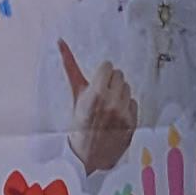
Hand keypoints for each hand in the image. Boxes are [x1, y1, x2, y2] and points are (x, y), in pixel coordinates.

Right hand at [56, 40, 139, 176]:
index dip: (102, 74)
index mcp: (96, 93)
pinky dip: (126, 106)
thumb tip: (60, 41)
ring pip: (128, 88)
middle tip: (102, 95)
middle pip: (119, 75)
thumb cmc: (79, 121)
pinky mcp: (133, 123)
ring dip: (119, 94)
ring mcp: (124, 114)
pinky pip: (134, 102)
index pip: (109, 66)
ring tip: (109, 105)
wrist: (87, 153)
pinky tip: (116, 114)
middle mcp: (112, 103)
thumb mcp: (75, 92)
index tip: (97, 83)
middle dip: (111, 82)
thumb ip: (70, 65)